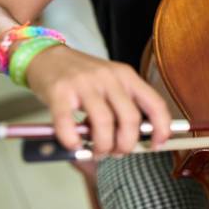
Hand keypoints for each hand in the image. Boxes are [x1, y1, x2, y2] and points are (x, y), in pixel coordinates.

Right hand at [26, 45, 171, 155]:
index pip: (155, 104)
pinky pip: (68, 123)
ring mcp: (84, 83)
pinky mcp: (60, 91)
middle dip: (127, 144)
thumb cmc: (82, 77)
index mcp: (127, 76)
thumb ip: (125, 106)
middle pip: (130, 119)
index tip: (157, 145)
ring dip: (103, 145)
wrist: (46, 56)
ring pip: (104, 123)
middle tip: (118, 152)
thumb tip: (137, 140)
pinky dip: (73, 140)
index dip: (162, 128)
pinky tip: (75, 145)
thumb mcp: (112, 83)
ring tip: (98, 151)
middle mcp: (109, 77)